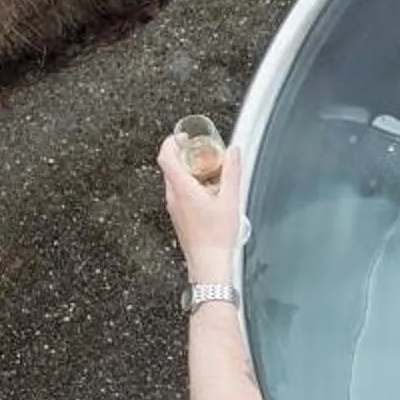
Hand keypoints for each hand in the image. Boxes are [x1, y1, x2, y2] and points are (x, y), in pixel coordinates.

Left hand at [157, 134, 242, 281]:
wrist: (208, 263)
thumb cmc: (216, 237)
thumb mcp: (231, 199)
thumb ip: (232, 172)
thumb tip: (233, 152)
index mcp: (182, 189)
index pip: (166, 157)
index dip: (171, 142)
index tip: (181, 136)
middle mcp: (174, 197)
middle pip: (169, 167)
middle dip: (182, 153)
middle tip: (197, 149)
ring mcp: (174, 208)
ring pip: (174, 180)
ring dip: (186, 169)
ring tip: (206, 169)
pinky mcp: (179, 217)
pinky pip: (179, 193)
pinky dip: (189, 184)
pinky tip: (206, 190)